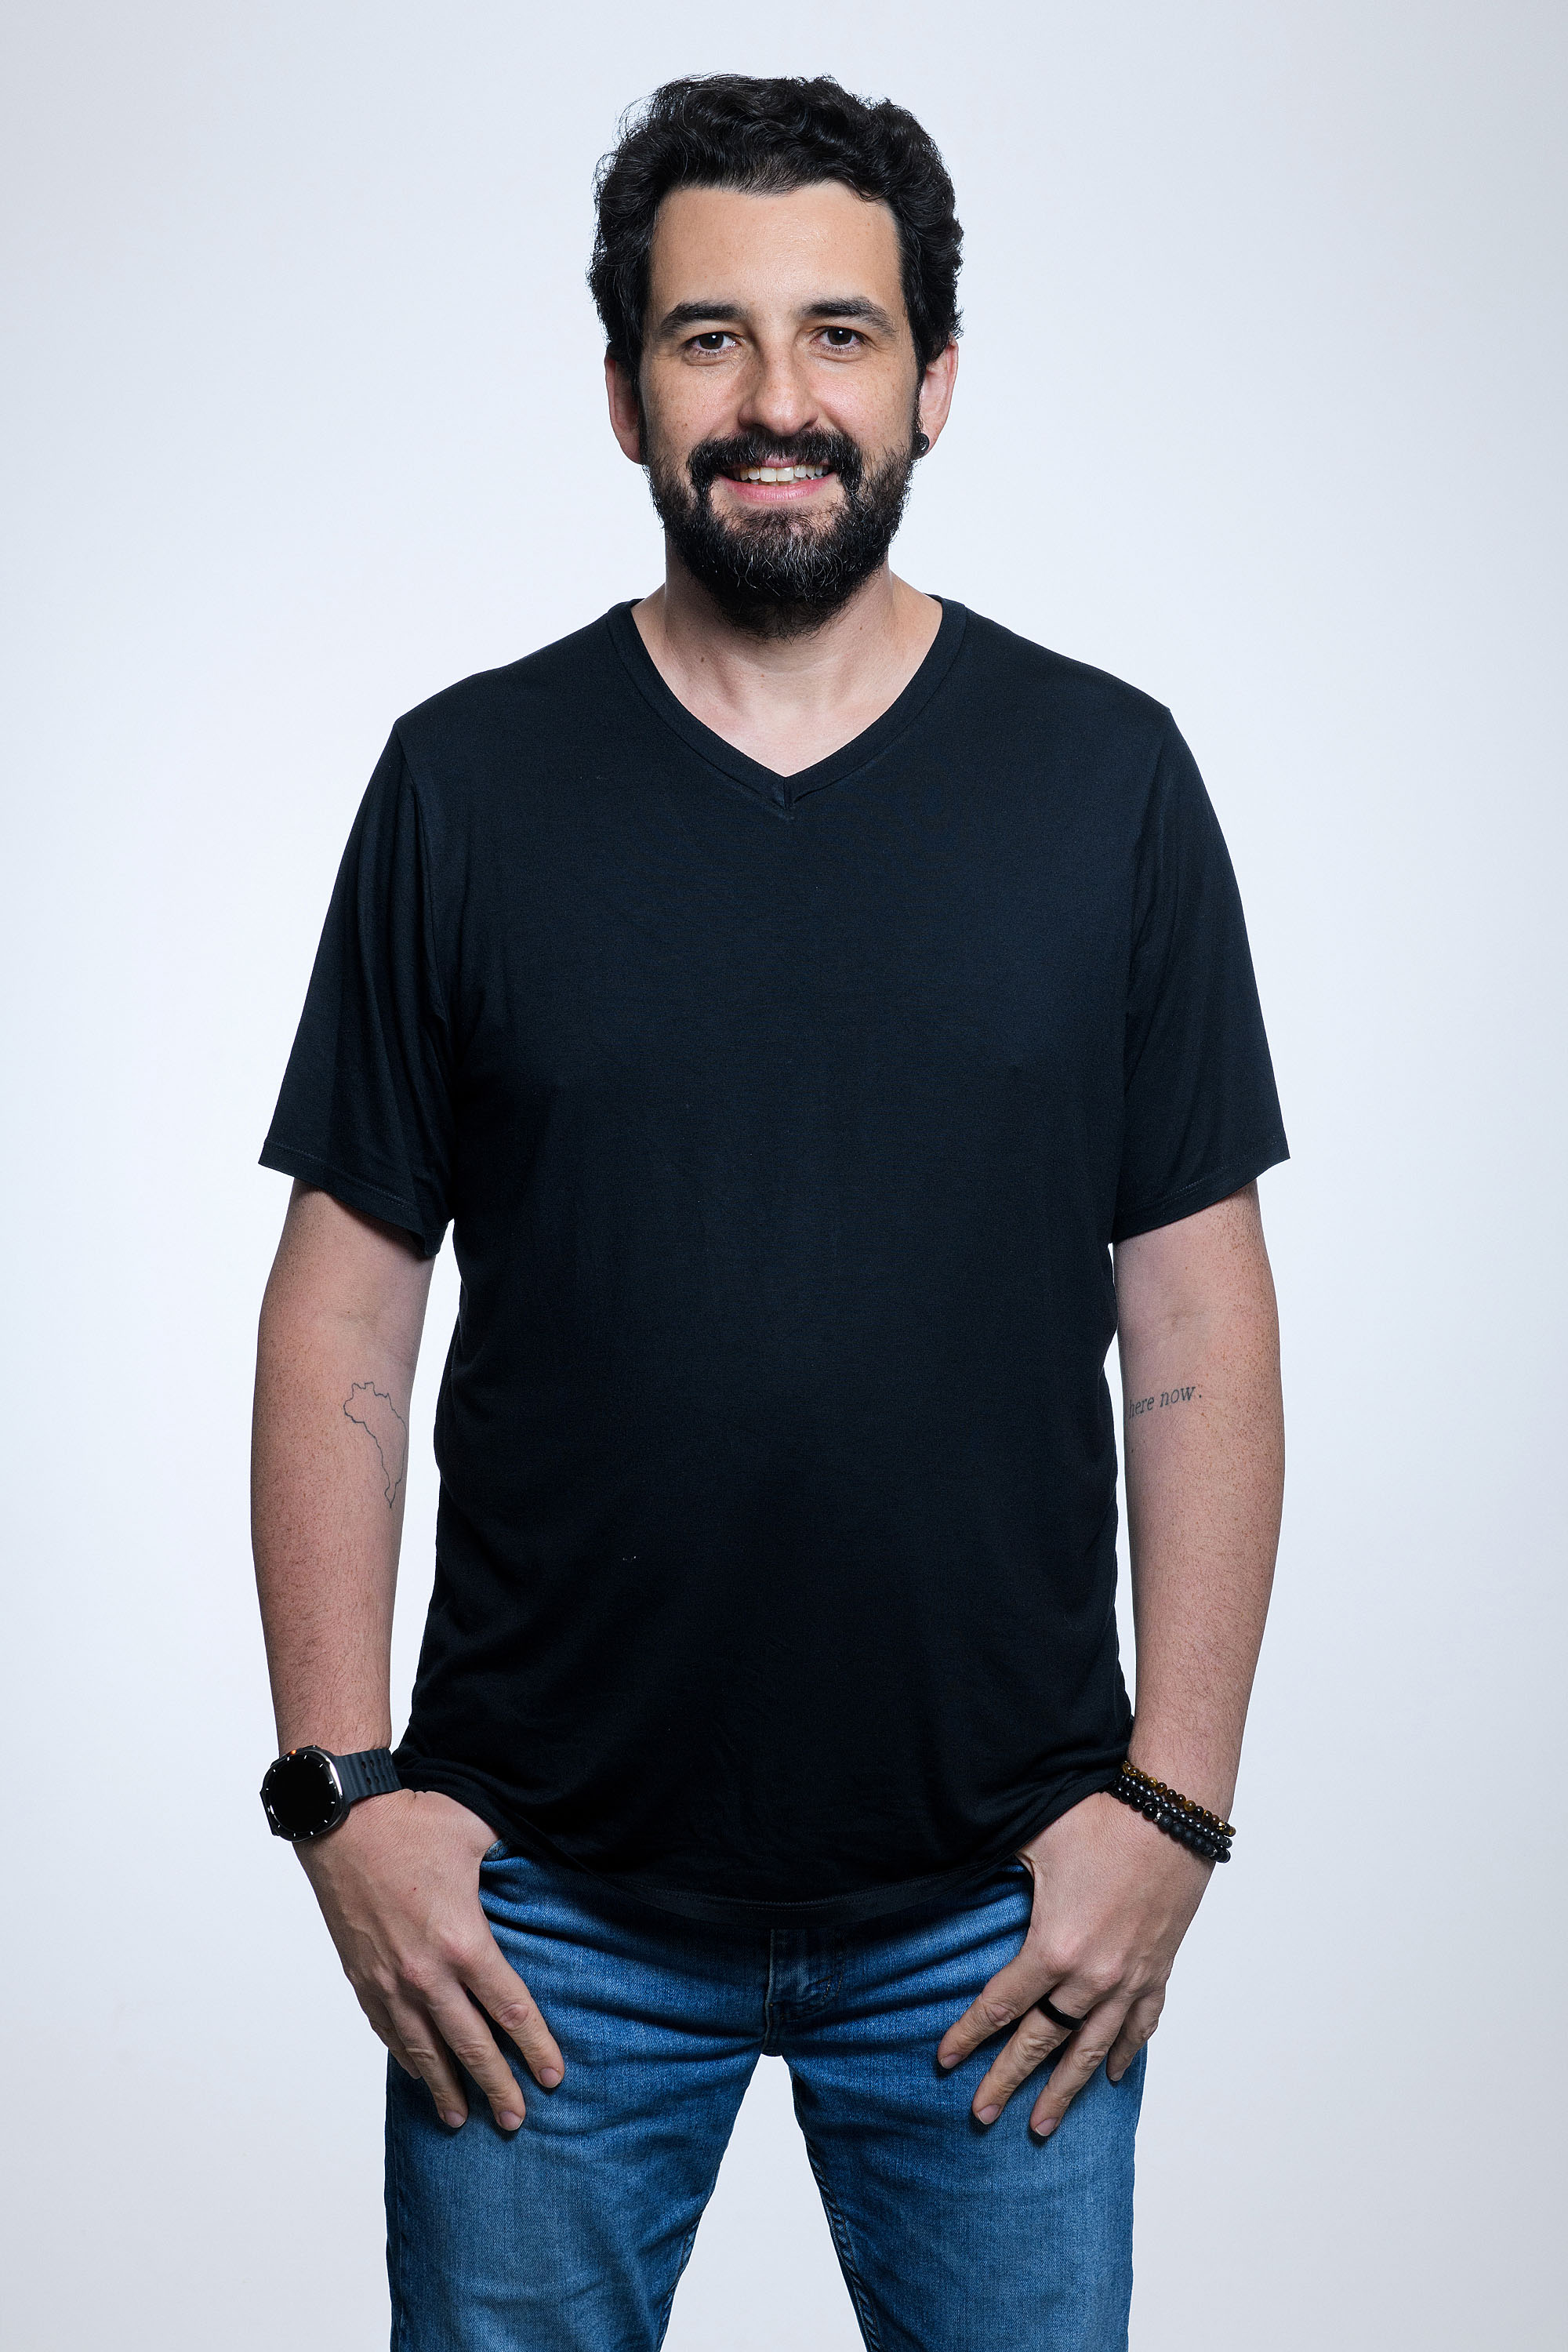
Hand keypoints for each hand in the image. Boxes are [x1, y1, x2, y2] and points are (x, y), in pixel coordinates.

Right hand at [296, 1787, 562, 2131]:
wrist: (342, 1824)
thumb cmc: (412, 1823)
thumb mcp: (480, 1834)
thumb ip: (515, 1860)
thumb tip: (547, 1861)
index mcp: (463, 1942)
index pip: (509, 2010)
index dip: (534, 2047)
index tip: (552, 2077)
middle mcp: (427, 1974)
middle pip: (470, 2045)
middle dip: (497, 2086)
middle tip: (516, 2120)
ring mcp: (390, 1982)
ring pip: (424, 2051)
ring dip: (447, 2088)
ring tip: (463, 2119)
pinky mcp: (363, 1979)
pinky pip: (389, 2032)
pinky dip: (408, 2059)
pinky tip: (421, 2076)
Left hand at [936, 1789, 1210, 2135]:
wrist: (1174, 1819)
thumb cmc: (1103, 1821)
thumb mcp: (1035, 1840)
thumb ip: (998, 1869)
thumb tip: (960, 1871)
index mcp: (1054, 1948)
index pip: (999, 2005)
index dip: (968, 2034)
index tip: (944, 2061)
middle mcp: (1091, 1978)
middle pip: (1039, 2041)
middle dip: (1006, 2080)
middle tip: (980, 2114)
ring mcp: (1128, 1981)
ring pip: (1089, 2050)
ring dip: (1063, 2090)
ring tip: (1040, 2124)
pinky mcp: (1156, 1972)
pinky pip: (1138, 2027)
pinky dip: (1123, 2054)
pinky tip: (1109, 2076)